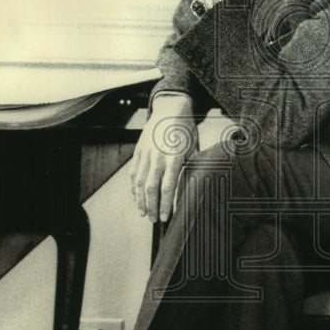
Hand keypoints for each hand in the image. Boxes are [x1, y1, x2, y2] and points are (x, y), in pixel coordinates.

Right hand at [130, 94, 197, 222]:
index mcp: (174, 157)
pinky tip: (137, 197)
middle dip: (152, 206)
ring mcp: (146, 153)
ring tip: (143, 213)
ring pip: (139, 182)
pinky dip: (134, 187)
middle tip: (154, 220)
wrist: (171, 109)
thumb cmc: (186, 131)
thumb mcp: (194, 149)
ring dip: (140, 200)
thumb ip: (193, 168)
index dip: (165, 204)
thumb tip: (196, 188)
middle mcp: (158, 156)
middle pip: (151, 187)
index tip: (166, 217)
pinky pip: (134, 173)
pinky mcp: (139, 151)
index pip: (167, 186)